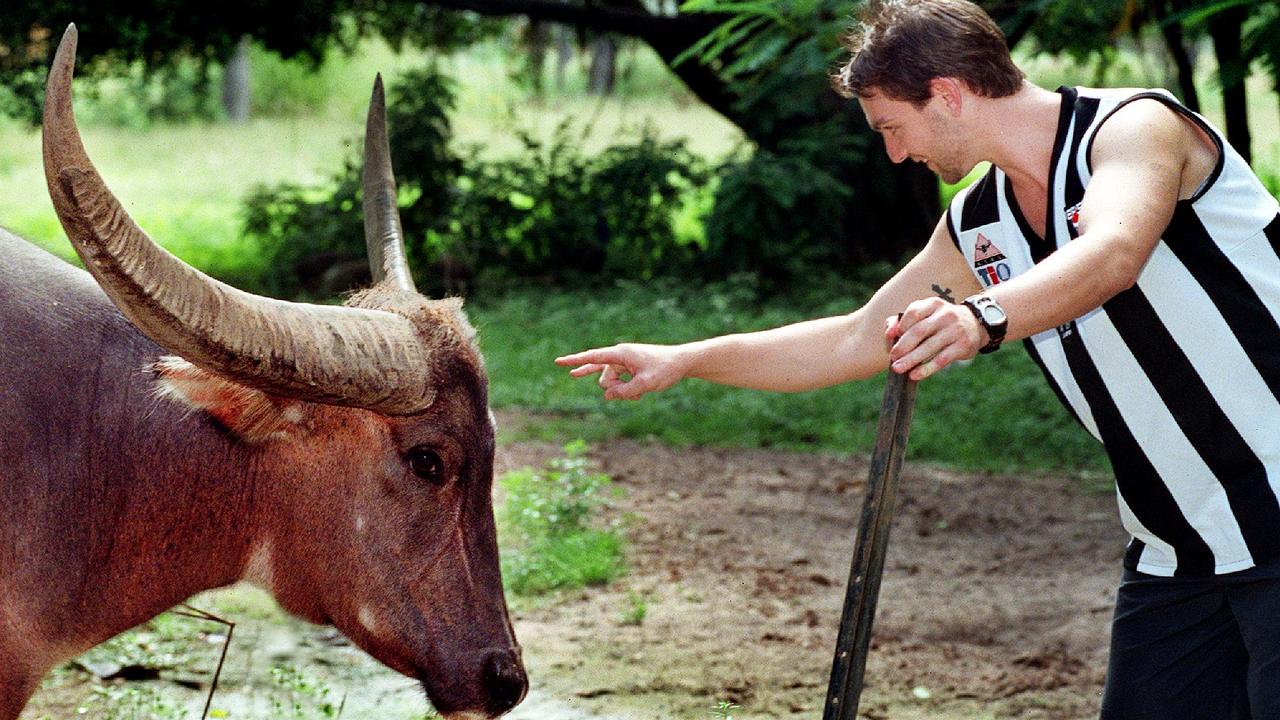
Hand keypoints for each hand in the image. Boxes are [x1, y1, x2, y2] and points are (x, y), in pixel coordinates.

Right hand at [554, 343, 686, 399]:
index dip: (574, 361)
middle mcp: (619, 355)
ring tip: (641, 393)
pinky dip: (626, 390)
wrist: (682, 362)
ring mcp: (623, 362)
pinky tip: (637, 395)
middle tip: (636, 393)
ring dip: (623, 391)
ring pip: (611, 383)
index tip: (558, 362)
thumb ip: (623, 392)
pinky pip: (619, 382)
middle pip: (603, 378)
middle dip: (614, 390)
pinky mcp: (629, 367)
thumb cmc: (665, 370)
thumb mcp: (645, 385)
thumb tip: (607, 395)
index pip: (592, 357)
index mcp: (621, 353)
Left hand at [884, 297, 985, 380]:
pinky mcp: (963, 345)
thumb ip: (902, 321)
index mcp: (933, 304)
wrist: (975, 324)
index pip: (913, 313)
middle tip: (892, 358)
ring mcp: (955, 330)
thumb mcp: (925, 315)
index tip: (891, 339)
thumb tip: (888, 333)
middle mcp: (945, 314)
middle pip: (919, 331)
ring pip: (929, 347)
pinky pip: (941, 359)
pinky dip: (926, 368)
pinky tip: (914, 375)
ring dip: (911, 359)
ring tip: (898, 368)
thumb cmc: (940, 322)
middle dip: (903, 346)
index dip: (900, 327)